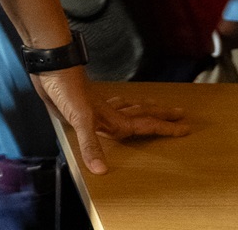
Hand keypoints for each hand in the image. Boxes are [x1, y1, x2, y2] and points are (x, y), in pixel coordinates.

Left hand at [34, 67, 189, 174]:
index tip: (185, 129)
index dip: (166, 128)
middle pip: (142, 113)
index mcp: (112, 118)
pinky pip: (107, 104)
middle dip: (162, 115)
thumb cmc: (67, 89)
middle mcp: (108, 112)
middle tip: (180, 114)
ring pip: (127, 106)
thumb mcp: (79, 119)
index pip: (146, 125)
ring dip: (143, 107)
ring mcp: (96, 106)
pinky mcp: (83, 103)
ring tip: (155, 106)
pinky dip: (117, 104)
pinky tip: (114, 103)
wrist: (51, 66)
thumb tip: (101, 170)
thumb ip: (91, 145)